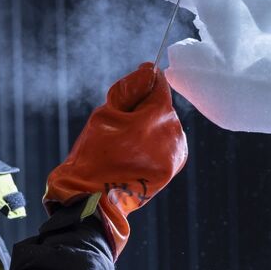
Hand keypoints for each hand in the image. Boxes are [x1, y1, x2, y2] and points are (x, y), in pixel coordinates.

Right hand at [44, 63, 186, 257]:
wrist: (94, 199)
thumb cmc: (95, 154)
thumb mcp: (106, 114)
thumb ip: (130, 89)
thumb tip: (148, 70)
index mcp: (158, 115)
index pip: (158, 85)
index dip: (140, 86)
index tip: (125, 98)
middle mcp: (174, 132)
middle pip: (161, 107)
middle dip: (142, 111)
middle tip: (117, 130)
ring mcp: (176, 152)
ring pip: (163, 126)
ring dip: (148, 129)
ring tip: (124, 146)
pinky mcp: (173, 167)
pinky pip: (165, 145)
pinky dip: (152, 145)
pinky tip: (133, 156)